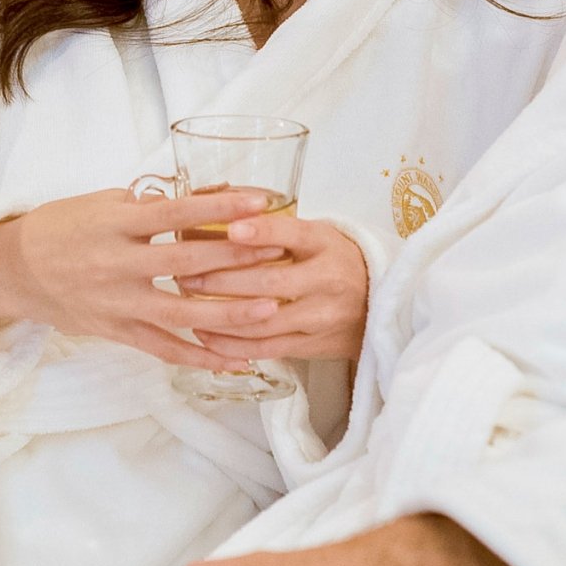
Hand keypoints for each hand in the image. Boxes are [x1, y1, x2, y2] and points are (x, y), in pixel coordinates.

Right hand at [0, 188, 291, 365]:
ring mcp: (118, 303)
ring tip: (272, 310)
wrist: (14, 270)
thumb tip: (203, 199)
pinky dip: (202, 357)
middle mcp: (118, 265)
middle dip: (238, 258)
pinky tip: (237, 359)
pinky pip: (165, 350)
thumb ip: (149, 206)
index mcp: (115, 224)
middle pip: (187, 264)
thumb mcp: (102, 203)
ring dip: (230, 314)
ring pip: (181, 314)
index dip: (220, 209)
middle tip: (282, 252)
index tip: (261, 202)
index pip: (176, 213)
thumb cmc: (62, 228)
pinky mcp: (118, 332)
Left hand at [176, 216, 368, 365]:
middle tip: (185, 274)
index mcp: (326, 244)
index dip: (261, 232)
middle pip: (270, 282)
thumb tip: (221, 217)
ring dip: (219, 314)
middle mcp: (327, 280)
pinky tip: (206, 335)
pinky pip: (267, 348)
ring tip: (186, 304)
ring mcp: (321, 317)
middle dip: (221, 279)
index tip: (230, 228)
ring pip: (263, 320)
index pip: (293, 234)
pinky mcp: (313, 345)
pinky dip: (232, 344)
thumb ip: (277, 229)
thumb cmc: (334, 261)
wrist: (380, 305)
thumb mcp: (317, 235)